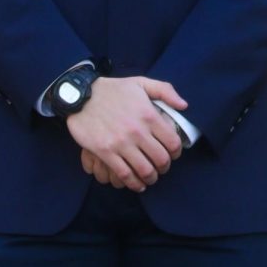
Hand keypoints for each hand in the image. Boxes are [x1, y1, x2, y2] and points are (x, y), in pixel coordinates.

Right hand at [66, 76, 186, 191]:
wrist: (81, 96)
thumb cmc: (113, 89)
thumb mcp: (141, 83)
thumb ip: (165, 91)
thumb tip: (184, 106)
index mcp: (149, 115)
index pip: (173, 142)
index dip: (176, 153)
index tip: (172, 154)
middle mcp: (137, 131)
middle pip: (161, 160)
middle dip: (164, 167)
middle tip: (161, 167)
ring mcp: (121, 143)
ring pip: (145, 170)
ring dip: (151, 178)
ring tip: (150, 177)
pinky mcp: (105, 152)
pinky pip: (125, 174)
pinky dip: (134, 183)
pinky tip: (137, 184)